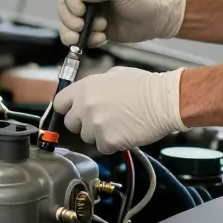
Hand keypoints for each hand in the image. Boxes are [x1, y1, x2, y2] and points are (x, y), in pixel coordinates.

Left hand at [52, 66, 187, 153]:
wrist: (163, 101)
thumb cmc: (144, 86)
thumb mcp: (114, 74)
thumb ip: (94, 85)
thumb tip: (86, 93)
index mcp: (85, 88)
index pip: (59, 103)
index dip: (67, 109)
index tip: (73, 112)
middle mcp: (85, 106)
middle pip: (71, 124)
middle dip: (83, 124)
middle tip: (101, 120)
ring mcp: (95, 125)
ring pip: (87, 137)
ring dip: (99, 134)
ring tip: (118, 124)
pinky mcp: (107, 141)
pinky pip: (102, 147)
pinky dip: (112, 144)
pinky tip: (124, 132)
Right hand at [58, 0, 186, 47]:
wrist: (157, 19)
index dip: (70, 0)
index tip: (81, 10)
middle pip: (64, 8)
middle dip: (69, 20)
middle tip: (81, 27)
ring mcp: (91, 16)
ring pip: (68, 25)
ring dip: (72, 33)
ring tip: (84, 37)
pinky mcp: (96, 31)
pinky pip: (81, 38)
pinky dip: (86, 41)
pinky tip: (102, 39)